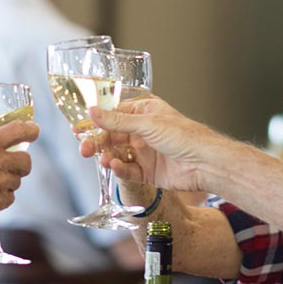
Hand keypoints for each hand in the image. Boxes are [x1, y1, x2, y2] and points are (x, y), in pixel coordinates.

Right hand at [0, 120, 37, 225]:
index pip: (18, 131)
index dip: (29, 130)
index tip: (33, 130)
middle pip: (25, 160)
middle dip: (20, 161)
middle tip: (11, 164)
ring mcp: (0, 184)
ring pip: (17, 180)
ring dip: (8, 180)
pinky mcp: (0, 202)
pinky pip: (10, 196)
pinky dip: (2, 196)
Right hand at [80, 96, 225, 191]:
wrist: (204, 164)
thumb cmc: (185, 136)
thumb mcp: (147, 124)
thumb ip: (117, 121)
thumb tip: (93, 112)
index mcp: (144, 113)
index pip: (113, 115)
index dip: (95, 122)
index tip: (77, 128)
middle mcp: (142, 131)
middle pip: (111, 136)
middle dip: (96, 142)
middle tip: (84, 149)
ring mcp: (144, 152)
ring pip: (116, 153)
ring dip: (106, 156)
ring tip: (100, 160)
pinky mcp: (147, 171)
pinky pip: (126, 169)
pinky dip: (119, 168)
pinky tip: (115, 166)